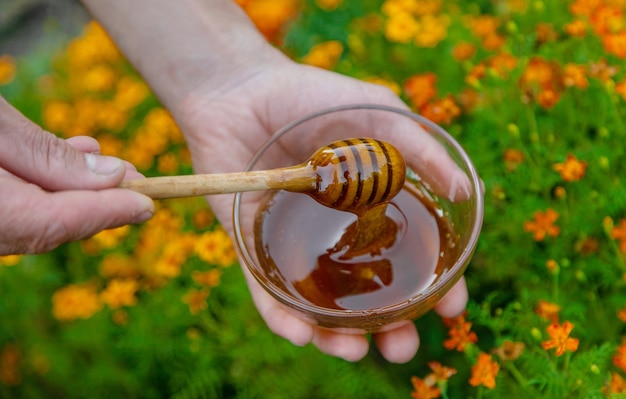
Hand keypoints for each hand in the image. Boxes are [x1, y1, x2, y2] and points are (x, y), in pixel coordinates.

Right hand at [0, 96, 153, 254]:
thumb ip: (49, 156)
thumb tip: (113, 175)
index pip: (57, 222)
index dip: (107, 212)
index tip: (148, 205)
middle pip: (49, 228)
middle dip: (101, 206)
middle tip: (144, 186)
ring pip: (33, 221)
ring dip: (78, 195)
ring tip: (118, 170)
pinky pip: (14, 211)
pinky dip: (46, 188)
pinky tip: (73, 158)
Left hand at [173, 61, 468, 362]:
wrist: (239, 89)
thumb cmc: (311, 97)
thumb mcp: (375, 111)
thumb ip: (418, 144)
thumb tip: (463, 190)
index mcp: (373, 207)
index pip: (411, 256)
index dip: (434, 285)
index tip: (452, 308)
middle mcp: (338, 233)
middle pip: (369, 293)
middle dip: (390, 328)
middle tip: (402, 348)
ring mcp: (295, 243)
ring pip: (320, 303)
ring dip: (339, 337)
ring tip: (355, 351)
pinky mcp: (252, 246)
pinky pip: (265, 290)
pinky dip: (280, 317)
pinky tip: (298, 333)